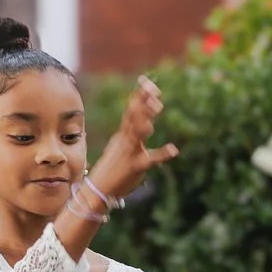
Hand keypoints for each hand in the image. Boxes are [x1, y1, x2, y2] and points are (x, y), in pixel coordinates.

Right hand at [86, 76, 177, 203]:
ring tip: (158, 105)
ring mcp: (129, 152)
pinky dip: (162, 154)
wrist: (97, 191)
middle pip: (133, 116)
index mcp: (122, 136)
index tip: (146, 81)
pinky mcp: (136, 166)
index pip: (130, 111)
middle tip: (154, 87)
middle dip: (143, 101)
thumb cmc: (111, 171)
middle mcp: (125, 140)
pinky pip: (150, 159)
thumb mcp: (119, 149)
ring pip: (138, 132)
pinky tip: (173, 149)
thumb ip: (131, 136)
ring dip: (147, 118)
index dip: (138, 96)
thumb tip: (142, 125)